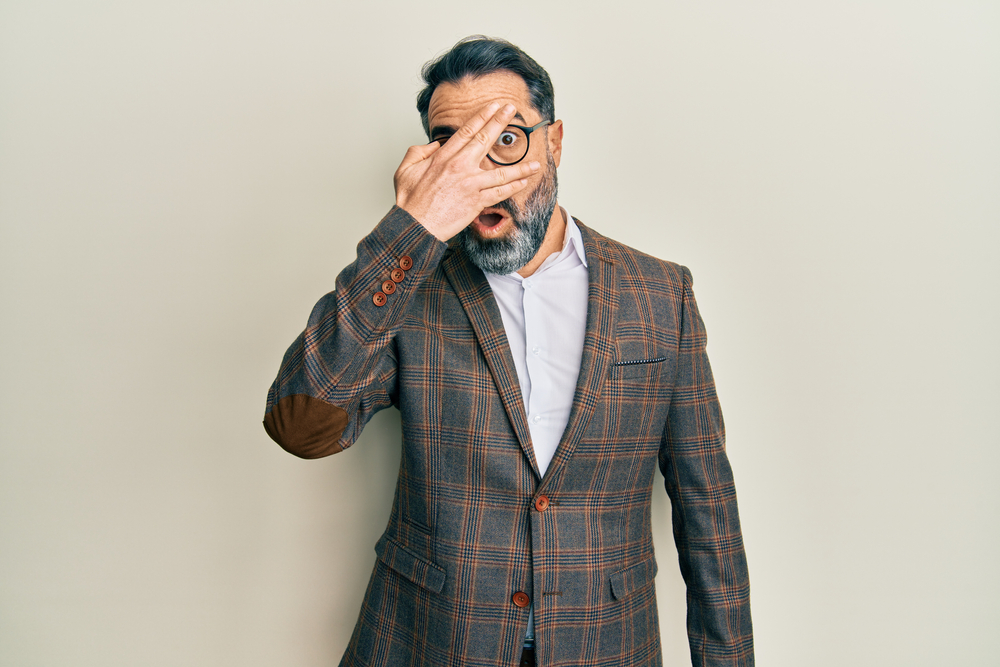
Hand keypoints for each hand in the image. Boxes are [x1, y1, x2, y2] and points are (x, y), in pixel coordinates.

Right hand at [393, 102, 540, 241]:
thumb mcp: (405, 170)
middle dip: (500, 122)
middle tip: (512, 110)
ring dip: (521, 167)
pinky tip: (524, 182)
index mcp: (443, 157)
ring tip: (535, 162)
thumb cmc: (410, 202)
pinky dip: (513, 187)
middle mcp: (459, 167)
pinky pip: (500, 193)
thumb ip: (418, 152)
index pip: (467, 131)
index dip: (482, 116)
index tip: (494, 106)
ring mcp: (470, 184)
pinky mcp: (476, 202)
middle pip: (485, 140)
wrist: (415, 226)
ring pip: (501, 172)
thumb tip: (434, 145)